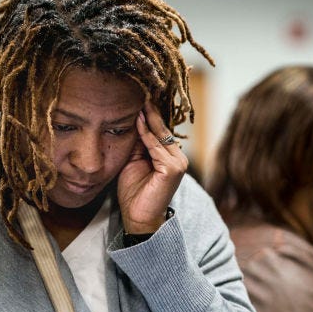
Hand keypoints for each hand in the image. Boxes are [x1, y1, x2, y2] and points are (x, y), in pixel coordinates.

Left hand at [117, 102, 186, 233]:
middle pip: (163, 130)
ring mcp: (178, 164)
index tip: (141, 99)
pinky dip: (146, 134)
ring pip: (160, 136)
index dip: (151, 116)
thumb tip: (134, 122)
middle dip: (151, 112)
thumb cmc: (134, 193)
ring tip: (138, 103)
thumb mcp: (133, 162)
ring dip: (148, 119)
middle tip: (141, 94)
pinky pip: (156, 147)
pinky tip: (137, 121)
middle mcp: (178, 159)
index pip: (161, 132)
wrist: (138, 217)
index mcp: (170, 158)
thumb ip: (138, 145)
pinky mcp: (172, 170)